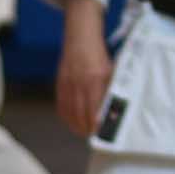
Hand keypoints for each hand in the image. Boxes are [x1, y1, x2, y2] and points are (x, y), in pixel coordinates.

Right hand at [54, 0, 115, 138]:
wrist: (80, 38)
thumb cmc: (99, 55)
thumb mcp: (110, 70)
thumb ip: (111, 89)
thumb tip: (114, 108)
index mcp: (95, 80)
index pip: (94, 109)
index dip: (96, 124)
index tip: (99, 132)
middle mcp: (80, 84)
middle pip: (81, 114)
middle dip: (86, 128)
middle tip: (91, 135)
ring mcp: (68, 84)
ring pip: (69, 111)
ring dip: (75, 124)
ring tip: (81, 131)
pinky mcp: (60, 83)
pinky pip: (61, 104)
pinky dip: (65, 115)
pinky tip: (70, 120)